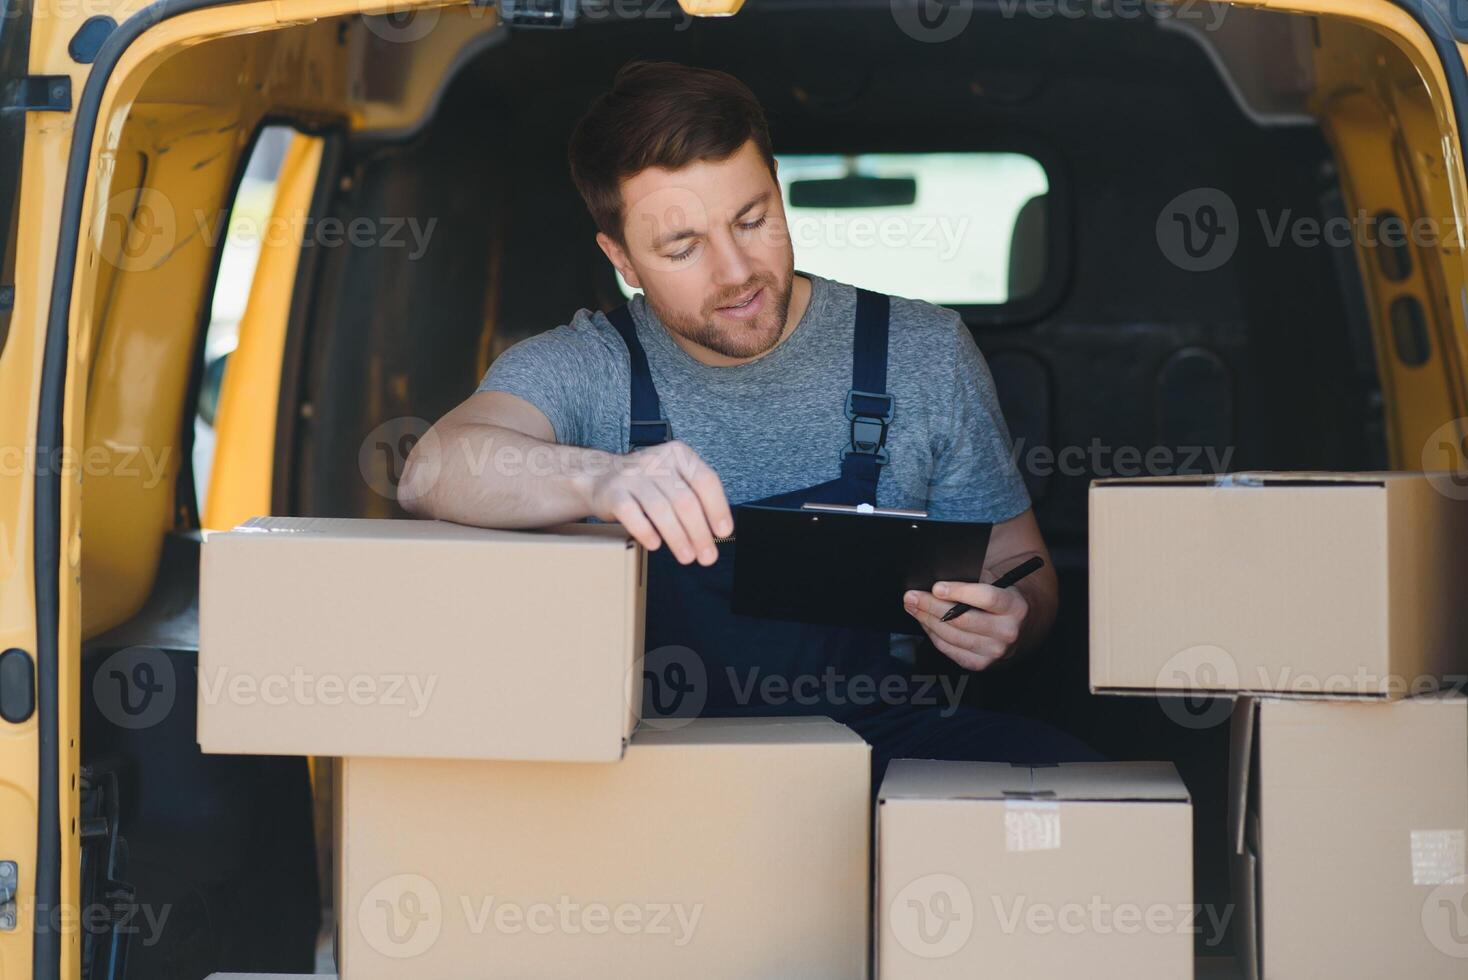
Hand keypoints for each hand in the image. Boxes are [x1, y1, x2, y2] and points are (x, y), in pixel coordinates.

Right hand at [585, 440, 732, 565]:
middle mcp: (656, 462)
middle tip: (707, 555)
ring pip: (661, 509)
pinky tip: (655, 544)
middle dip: (699, 532)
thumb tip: (716, 531)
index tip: (723, 532)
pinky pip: (631, 514)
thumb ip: (695, 496)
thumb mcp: (674, 478)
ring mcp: (633, 476)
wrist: (600, 476)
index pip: (705, 480)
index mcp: (678, 455)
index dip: (718, 508)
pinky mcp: (613, 493)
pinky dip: (645, 531)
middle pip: (685, 500)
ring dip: (677, 538)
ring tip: (687, 556)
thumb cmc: (646, 483)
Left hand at [903, 579, 1028, 670]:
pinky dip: (933, 635)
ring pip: (952, 636)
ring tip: (913, 607)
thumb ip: (975, 582)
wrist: (1025, 628)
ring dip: (927, 620)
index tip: (936, 587)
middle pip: (961, 619)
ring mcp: (995, 652)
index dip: (959, 592)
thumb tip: (938, 585)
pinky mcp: (982, 664)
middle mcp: (1008, 632)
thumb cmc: (1004, 600)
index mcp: (1016, 607)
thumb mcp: (999, 584)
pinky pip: (950, 649)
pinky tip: (925, 622)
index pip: (986, 598)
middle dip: (931, 606)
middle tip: (911, 596)